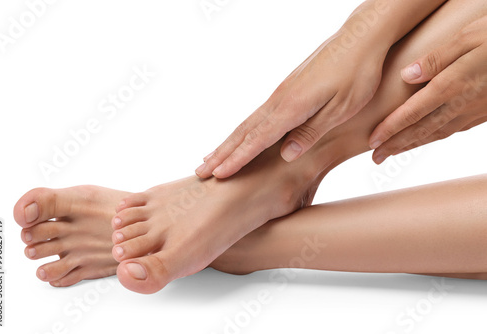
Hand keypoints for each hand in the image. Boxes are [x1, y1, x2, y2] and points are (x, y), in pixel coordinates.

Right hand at [195, 28, 387, 178]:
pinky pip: (259, 116)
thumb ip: (312, 131)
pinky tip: (241, 137)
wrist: (360, 37)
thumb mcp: (343, 107)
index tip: (218, 174)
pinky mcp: (288, 90)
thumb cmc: (358, 72)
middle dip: (222, 153)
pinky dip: (244, 131)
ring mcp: (282, 93)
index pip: (258, 139)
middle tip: (200, 171)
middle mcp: (280, 100)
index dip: (238, 159)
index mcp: (293, 106)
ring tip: (210, 158)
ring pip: (248, 123)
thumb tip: (286, 155)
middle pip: (244, 131)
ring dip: (228, 143)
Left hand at [369, 16, 486, 163]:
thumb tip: (406, 76)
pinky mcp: (484, 113)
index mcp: (452, 85)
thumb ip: (436, 58)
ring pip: (437, 134)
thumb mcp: (469, 37)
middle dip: (395, 146)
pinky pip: (454, 130)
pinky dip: (434, 138)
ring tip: (393, 152)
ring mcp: (474, 111)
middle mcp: (461, 104)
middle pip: (421, 131)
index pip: (412, 113)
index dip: (390, 130)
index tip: (373, 141)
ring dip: (412, 145)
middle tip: (376, 157)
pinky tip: (426, 139)